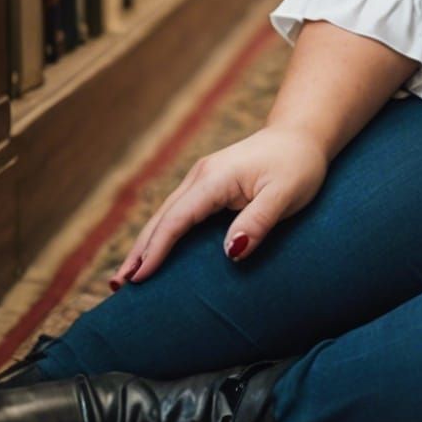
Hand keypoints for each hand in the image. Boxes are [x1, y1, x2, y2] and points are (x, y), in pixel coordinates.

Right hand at [108, 126, 329, 287]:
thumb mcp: (287, 193)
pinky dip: (161, 233)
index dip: (157, 250)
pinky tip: (153, 252)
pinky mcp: (208, 183)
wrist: (303, 134)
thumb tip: (229, 252)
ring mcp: (202, 178)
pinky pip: (178, 212)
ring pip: (166, 215)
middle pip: (162, 218)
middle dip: (139, 252)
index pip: (177, 219)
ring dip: (145, 244)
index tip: (139, 279)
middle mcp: (201, 175)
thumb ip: (258, 221)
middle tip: (118, 287)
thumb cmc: (298, 164)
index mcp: (215, 178)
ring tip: (125, 278)